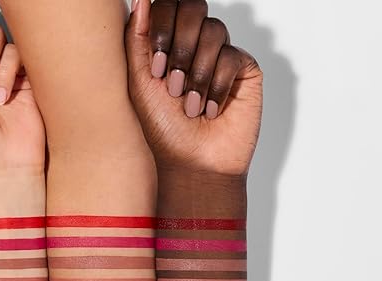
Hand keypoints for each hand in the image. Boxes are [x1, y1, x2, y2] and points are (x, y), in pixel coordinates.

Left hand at [126, 0, 262, 176]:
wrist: (191, 164)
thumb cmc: (163, 131)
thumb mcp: (139, 83)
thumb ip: (137, 39)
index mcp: (167, 43)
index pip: (169, 4)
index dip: (163, 27)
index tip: (157, 67)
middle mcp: (195, 45)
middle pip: (194, 7)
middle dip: (181, 47)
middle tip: (173, 86)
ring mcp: (221, 55)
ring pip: (214, 32)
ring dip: (197, 74)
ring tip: (190, 107)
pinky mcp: (245, 71)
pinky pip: (233, 57)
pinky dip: (217, 87)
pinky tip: (211, 111)